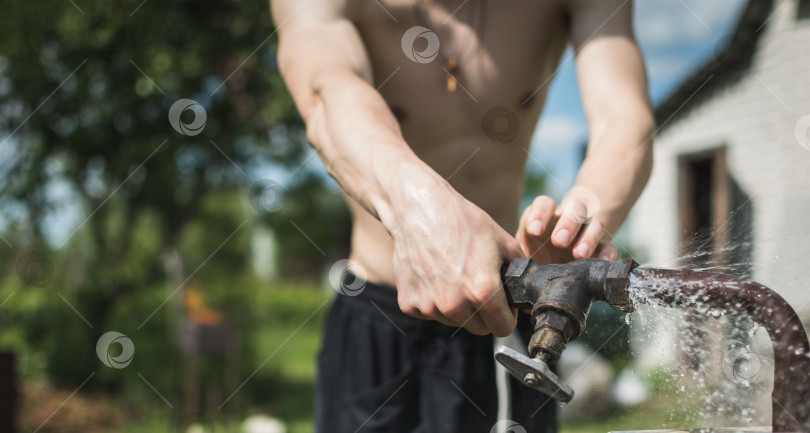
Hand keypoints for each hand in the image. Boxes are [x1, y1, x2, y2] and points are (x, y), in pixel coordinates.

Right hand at [390, 181, 522, 336]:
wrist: (419, 209)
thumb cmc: (463, 221)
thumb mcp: (503, 242)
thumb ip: (521, 274)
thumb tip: (528, 299)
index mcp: (482, 291)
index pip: (504, 329)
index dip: (507, 316)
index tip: (502, 303)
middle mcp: (453, 304)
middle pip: (479, 328)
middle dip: (483, 313)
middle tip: (477, 284)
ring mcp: (428, 306)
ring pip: (454, 321)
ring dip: (458, 307)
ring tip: (453, 274)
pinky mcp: (408, 304)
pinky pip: (430, 313)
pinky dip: (434, 300)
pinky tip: (434, 275)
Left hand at [516, 192, 617, 264]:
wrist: (559, 254)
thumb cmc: (536, 249)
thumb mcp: (524, 245)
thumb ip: (517, 252)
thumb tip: (506, 271)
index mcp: (547, 215)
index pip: (545, 204)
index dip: (540, 214)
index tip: (534, 230)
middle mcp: (569, 218)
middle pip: (574, 209)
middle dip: (567, 224)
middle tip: (558, 241)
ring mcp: (588, 230)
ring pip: (594, 225)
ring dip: (588, 239)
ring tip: (579, 254)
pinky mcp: (602, 247)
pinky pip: (609, 246)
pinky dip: (608, 253)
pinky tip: (603, 263)